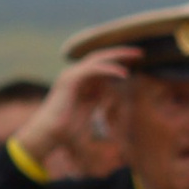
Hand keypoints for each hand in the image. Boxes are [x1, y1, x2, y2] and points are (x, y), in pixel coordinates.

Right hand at [16, 49, 137, 174]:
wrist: (48, 134)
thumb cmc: (66, 128)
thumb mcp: (88, 111)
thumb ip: (97, 100)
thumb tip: (110, 94)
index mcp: (79, 80)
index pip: (101, 64)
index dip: (118, 62)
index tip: (136, 63)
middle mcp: (74, 74)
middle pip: (100, 57)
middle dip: (121, 53)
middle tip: (140, 54)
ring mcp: (71, 75)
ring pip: (98, 58)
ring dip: (118, 56)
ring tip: (136, 57)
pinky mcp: (70, 80)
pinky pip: (93, 69)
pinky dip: (109, 70)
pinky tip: (123, 74)